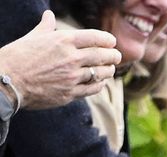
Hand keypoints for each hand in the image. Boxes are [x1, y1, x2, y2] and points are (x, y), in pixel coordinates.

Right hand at [0, 11, 121, 109]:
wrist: (6, 81)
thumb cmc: (17, 57)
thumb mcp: (32, 37)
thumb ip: (46, 27)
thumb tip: (49, 15)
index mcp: (63, 41)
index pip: (96, 38)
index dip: (108, 40)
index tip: (112, 42)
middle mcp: (70, 58)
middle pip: (103, 56)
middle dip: (113, 56)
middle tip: (116, 56)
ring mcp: (72, 77)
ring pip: (101, 73)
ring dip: (108, 70)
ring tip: (109, 69)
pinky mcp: (70, 93)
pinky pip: (93, 88)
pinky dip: (99, 84)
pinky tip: (100, 81)